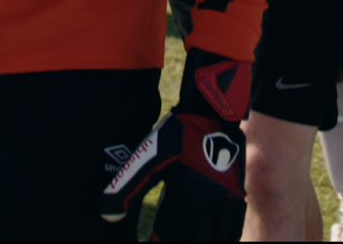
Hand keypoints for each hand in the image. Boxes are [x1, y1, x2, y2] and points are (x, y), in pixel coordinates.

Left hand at [97, 49, 249, 225]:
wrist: (213, 111)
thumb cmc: (176, 134)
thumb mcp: (148, 157)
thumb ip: (127, 187)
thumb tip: (105, 215)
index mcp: (185, 195)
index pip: (168, 236)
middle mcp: (210, 202)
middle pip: (193, 241)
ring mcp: (227, 201)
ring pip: (214, 240)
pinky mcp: (237, 197)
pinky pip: (231, 231)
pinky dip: (220, 241)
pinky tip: (209, 242)